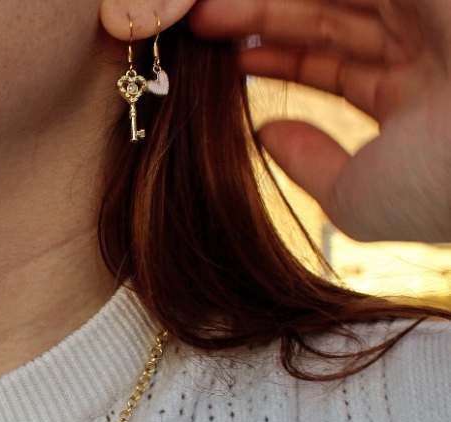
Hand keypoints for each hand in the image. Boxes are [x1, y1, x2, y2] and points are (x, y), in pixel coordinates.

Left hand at [188, 0, 450, 241]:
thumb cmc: (441, 183)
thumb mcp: (362, 199)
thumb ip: (314, 168)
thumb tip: (268, 137)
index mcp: (421, 96)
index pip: (338, 67)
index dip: (282, 59)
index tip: (229, 60)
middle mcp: (429, 44)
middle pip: (328, 18)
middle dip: (262, 19)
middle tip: (199, 24)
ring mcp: (433, 7)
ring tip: (204, 7)